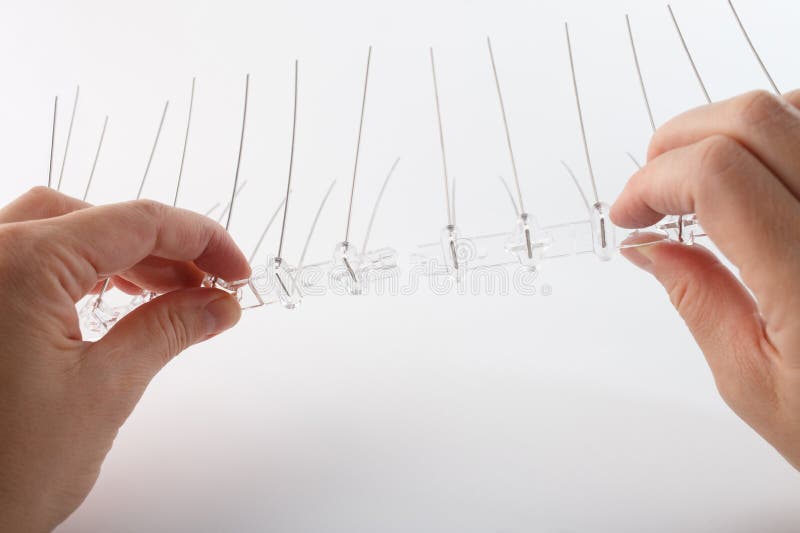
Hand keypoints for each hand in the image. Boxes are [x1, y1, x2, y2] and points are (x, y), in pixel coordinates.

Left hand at [0, 188, 250, 531]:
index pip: (135, 222)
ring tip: (174, 293)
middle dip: (165, 249)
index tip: (236, 269)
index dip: (200, 239)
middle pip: (98, 221)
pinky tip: (116, 297)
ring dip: (125, 256)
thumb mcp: (104, 391)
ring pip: (64, 233)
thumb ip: (168, 330)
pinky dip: (84, 270)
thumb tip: (217, 305)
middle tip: (212, 285)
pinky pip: (34, 261)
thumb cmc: (0, 472)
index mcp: (19, 264)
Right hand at [612, 90, 799, 469]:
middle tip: (652, 189)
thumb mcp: (756, 384)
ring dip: (731, 129)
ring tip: (702, 177)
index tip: (630, 214)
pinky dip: (787, 125)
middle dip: (678, 142)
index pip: (716, 176)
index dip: (653, 182)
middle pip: (754, 120)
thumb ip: (698, 301)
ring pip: (799, 106)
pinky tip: (765, 167)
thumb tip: (647, 246)